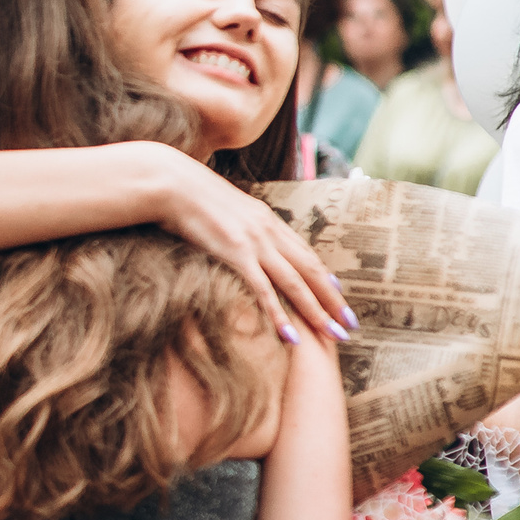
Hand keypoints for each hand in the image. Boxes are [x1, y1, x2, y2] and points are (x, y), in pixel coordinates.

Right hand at [151, 149, 354, 347]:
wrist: (171, 184)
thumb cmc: (186, 195)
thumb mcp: (219, 208)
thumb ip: (234, 223)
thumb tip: (231, 234)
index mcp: (267, 220)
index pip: (304, 253)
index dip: (324, 276)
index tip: (337, 295)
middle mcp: (269, 231)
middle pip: (311, 270)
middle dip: (333, 300)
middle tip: (349, 324)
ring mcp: (255, 242)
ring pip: (296, 283)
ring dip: (317, 312)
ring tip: (333, 335)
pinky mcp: (237, 253)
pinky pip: (264, 290)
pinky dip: (279, 314)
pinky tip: (291, 335)